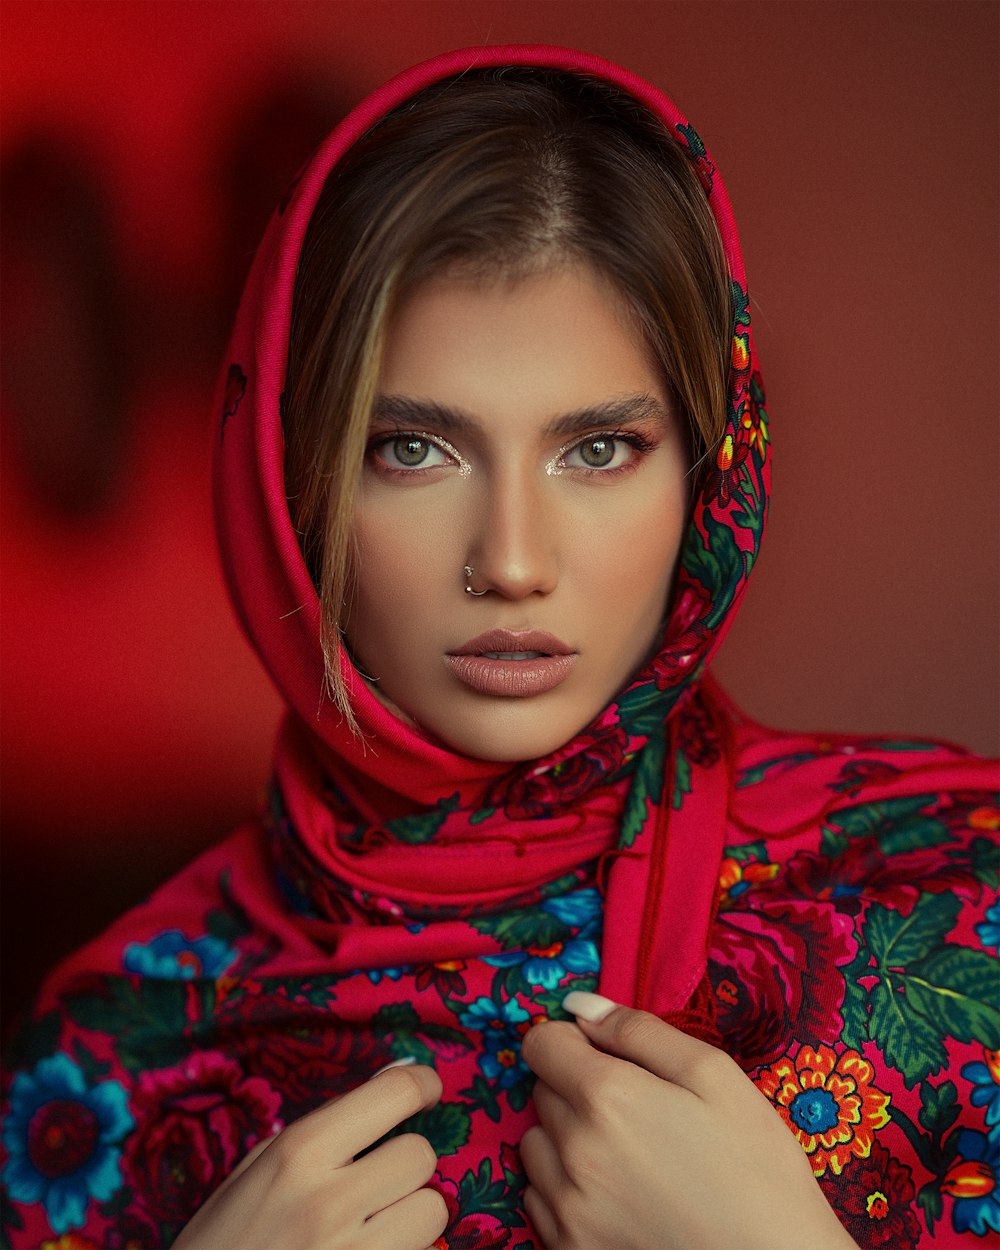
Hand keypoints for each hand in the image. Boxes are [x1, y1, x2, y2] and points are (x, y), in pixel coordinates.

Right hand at [172, 1062, 447, 1249]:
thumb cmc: (222, 1244)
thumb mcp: (255, 1173)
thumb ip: (322, 1129)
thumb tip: (390, 1082)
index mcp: (299, 1154)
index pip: (395, 1094)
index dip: (421, 1084)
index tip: (427, 1089)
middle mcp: (330, 1201)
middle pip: (420, 1155)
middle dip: (405, 1164)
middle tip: (378, 1179)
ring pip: (432, 1209)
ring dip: (412, 1213)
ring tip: (375, 1224)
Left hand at [520, 992, 857, 1249]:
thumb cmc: (757, 1171)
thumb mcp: (715, 1076)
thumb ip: (639, 1031)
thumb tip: (581, 1006)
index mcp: (606, 1097)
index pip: (541, 1044)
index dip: (571, 1041)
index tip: (603, 1055)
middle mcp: (573, 1152)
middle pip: (542, 1092)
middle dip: (577, 1088)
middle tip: (635, 1111)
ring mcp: (567, 1209)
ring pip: (536, 1146)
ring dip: (565, 1140)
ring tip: (626, 1157)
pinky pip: (540, 1200)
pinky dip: (565, 1190)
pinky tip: (616, 1196)